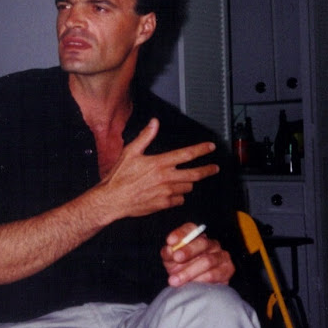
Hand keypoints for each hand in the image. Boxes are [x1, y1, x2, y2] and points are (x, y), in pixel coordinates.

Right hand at [99, 119, 218, 219]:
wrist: (112, 200)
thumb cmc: (119, 177)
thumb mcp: (130, 152)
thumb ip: (145, 137)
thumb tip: (154, 123)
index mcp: (159, 163)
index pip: (186, 154)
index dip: (201, 150)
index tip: (211, 147)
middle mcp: (166, 178)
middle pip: (195, 174)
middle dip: (207, 170)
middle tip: (214, 168)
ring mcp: (166, 192)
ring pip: (187, 187)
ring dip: (189, 182)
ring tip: (185, 179)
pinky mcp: (163, 204)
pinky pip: (179, 199)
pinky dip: (179, 195)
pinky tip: (172, 192)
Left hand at [161, 223, 234, 286]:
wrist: (197, 290)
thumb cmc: (182, 270)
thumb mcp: (171, 262)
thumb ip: (168, 254)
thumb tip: (168, 250)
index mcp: (196, 238)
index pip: (190, 229)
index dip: (181, 233)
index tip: (170, 241)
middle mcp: (210, 244)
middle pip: (202, 242)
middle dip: (188, 250)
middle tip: (176, 258)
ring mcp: (221, 256)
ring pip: (208, 260)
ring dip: (189, 271)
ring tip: (175, 280)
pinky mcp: (228, 269)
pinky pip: (214, 274)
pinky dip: (200, 280)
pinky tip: (191, 285)